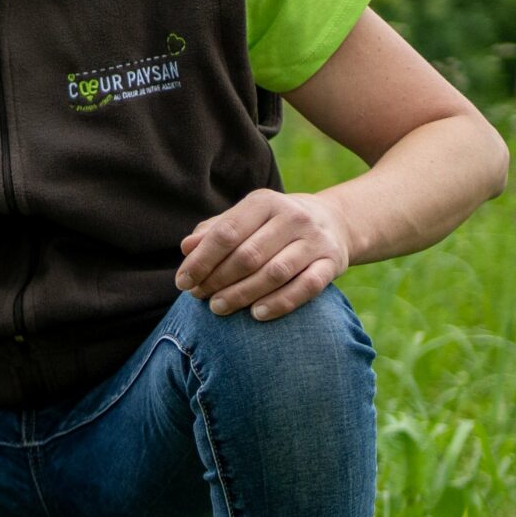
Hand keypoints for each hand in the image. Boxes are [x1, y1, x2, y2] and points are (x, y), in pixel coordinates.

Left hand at [176, 189, 350, 321]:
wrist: (332, 221)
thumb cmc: (271, 225)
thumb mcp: (245, 218)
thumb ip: (214, 231)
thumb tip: (186, 248)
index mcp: (264, 202)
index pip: (227, 233)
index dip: (201, 260)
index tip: (183, 282)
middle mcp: (292, 217)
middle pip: (248, 256)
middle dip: (218, 280)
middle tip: (200, 297)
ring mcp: (315, 240)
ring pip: (275, 273)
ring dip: (242, 294)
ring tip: (218, 308)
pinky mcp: (332, 263)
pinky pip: (306, 287)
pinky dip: (280, 303)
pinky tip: (256, 314)